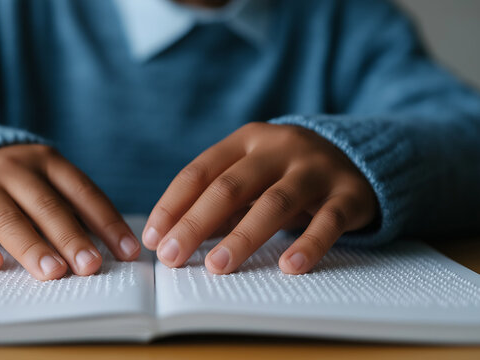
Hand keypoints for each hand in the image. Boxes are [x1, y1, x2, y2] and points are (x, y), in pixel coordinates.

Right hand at [0, 144, 139, 280]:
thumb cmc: (13, 180)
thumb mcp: (43, 180)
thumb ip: (70, 207)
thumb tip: (112, 248)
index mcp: (47, 161)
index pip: (83, 193)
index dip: (107, 222)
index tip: (127, 251)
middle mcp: (15, 168)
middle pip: (47, 206)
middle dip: (71, 238)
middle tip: (90, 265)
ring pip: (8, 217)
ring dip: (32, 246)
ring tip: (53, 272)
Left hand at [143, 123, 376, 274]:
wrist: (358, 156)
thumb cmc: (287, 173)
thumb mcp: (253, 176)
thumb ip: (221, 202)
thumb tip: (175, 239)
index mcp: (247, 140)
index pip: (201, 171)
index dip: (173, 204)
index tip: (154, 237)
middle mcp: (279, 148)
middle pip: (230, 186)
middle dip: (196, 223)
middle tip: (172, 258)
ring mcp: (315, 169)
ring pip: (274, 202)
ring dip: (242, 237)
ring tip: (218, 267)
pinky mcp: (349, 193)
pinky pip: (328, 221)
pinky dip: (308, 244)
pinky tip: (289, 267)